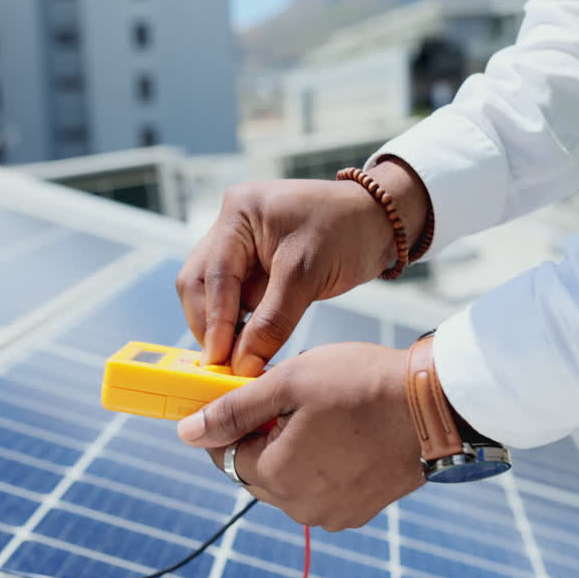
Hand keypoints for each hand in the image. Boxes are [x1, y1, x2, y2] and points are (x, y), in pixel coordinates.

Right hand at [176, 159, 429, 375]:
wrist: (380, 223)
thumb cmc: (348, 231)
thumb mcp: (307, 276)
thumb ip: (271, 322)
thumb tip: (241, 365)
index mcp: (239, 212)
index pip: (214, 274)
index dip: (214, 320)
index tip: (218, 360)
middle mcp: (232, 226)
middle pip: (199, 282)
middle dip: (209, 324)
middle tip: (220, 364)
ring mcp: (240, 246)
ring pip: (213, 295)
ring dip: (221, 327)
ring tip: (233, 361)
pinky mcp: (255, 266)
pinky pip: (237, 300)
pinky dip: (239, 325)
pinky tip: (247, 348)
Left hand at [176, 342, 425, 530]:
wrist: (434, 407)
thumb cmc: (361, 385)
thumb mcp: (287, 383)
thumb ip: (231, 410)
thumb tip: (185, 433)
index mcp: (276, 476)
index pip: (224, 453)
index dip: (233, 421)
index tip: (254, 395)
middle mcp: (300, 507)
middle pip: (256, 472)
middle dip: (262, 439)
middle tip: (292, 401)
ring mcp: (332, 514)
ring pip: (288, 482)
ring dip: (292, 453)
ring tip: (323, 416)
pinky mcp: (359, 512)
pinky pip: (321, 490)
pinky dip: (323, 466)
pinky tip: (345, 436)